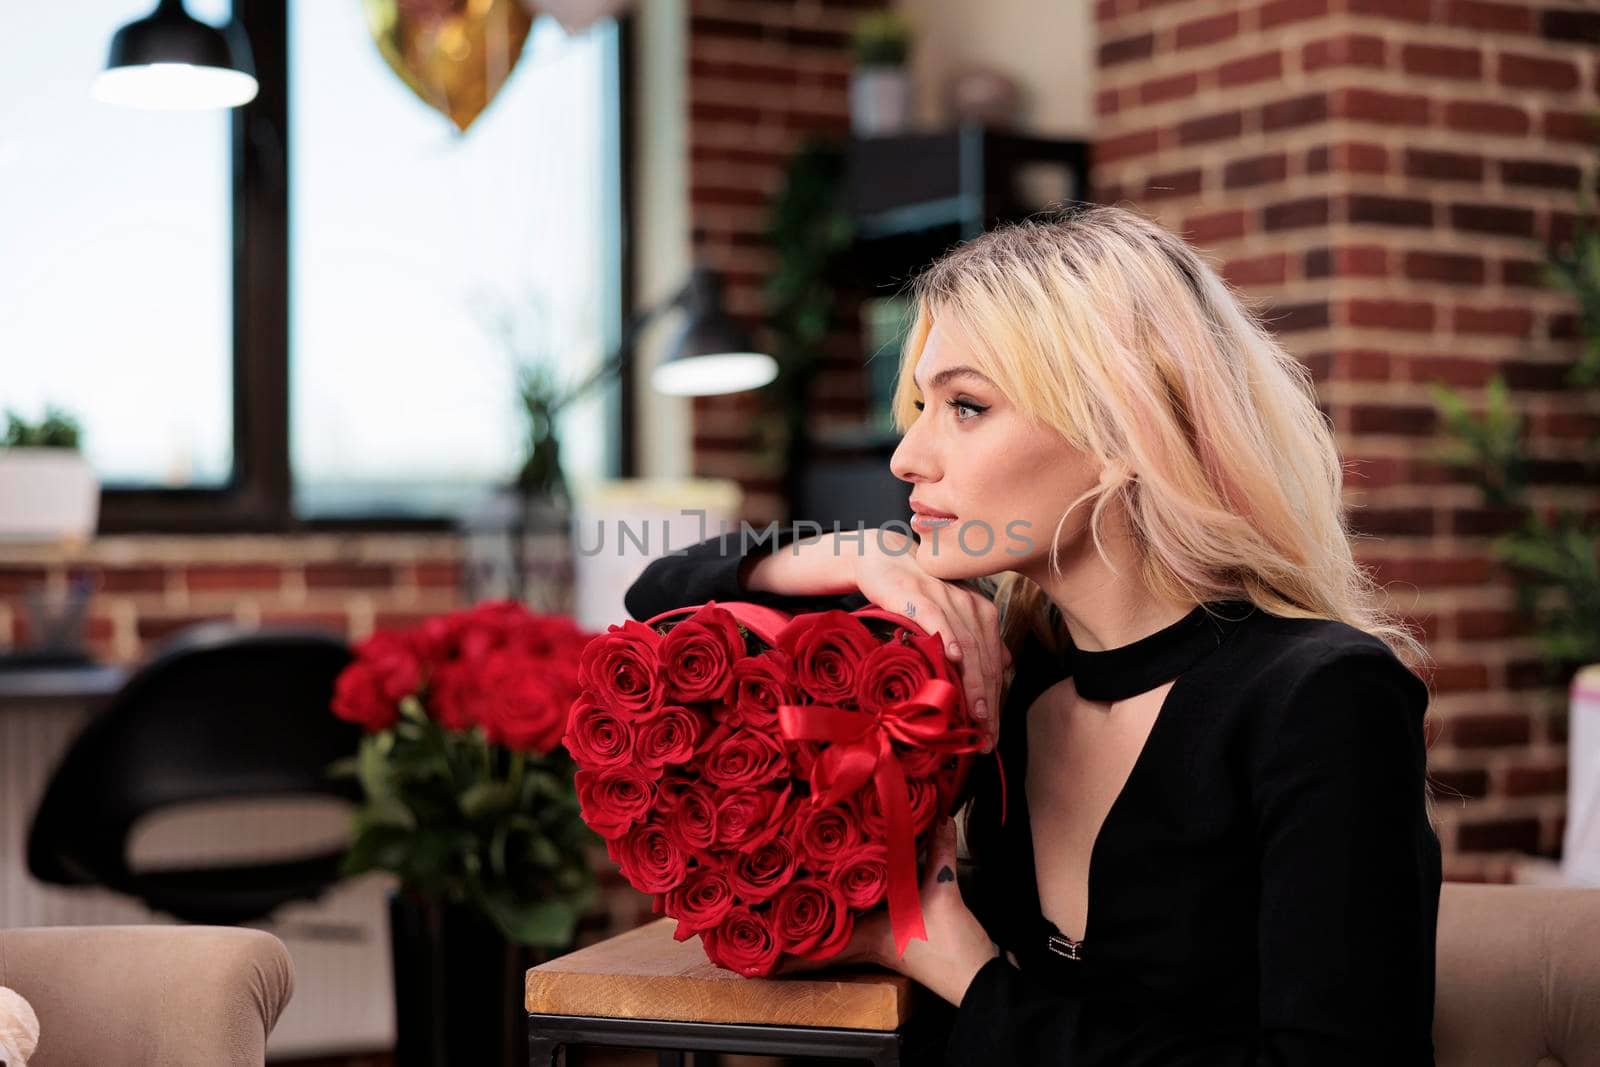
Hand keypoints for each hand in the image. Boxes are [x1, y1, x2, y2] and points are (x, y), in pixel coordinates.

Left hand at [775, 817, 999, 1007]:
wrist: (981, 978)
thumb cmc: (951, 948)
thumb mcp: (943, 895)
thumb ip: (938, 854)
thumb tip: (938, 816)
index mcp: (868, 938)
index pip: (819, 949)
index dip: (789, 954)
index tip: (760, 953)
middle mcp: (871, 940)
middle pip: (827, 934)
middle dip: (801, 923)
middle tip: (771, 907)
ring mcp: (887, 939)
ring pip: (849, 922)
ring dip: (831, 910)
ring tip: (803, 888)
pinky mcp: (906, 933)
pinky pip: (875, 913)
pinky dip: (868, 898)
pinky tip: (866, 881)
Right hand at [850, 528, 1010, 751]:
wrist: (884, 559)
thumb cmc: (917, 593)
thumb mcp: (952, 614)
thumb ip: (977, 638)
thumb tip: (1006, 663)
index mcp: (983, 614)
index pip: (994, 665)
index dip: (996, 702)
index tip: (993, 735)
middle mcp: (972, 607)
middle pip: (985, 662)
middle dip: (988, 704)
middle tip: (986, 737)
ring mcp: (948, 601)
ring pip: (968, 647)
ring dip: (973, 684)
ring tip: (975, 716)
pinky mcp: (921, 596)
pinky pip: (939, 620)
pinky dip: (947, 640)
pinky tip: (951, 661)